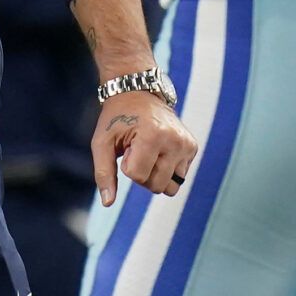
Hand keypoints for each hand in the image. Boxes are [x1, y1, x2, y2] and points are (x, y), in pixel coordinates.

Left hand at [92, 91, 197, 205]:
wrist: (138, 93)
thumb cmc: (116, 119)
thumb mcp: (102, 142)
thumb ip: (103, 173)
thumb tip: (107, 203)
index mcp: (153, 135)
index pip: (137, 176)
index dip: (126, 166)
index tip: (127, 147)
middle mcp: (174, 140)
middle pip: (156, 186)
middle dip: (142, 174)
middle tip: (138, 149)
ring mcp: (186, 143)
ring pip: (171, 187)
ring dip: (156, 175)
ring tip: (149, 152)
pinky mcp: (192, 146)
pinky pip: (180, 177)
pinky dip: (167, 169)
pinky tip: (159, 150)